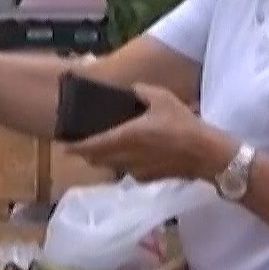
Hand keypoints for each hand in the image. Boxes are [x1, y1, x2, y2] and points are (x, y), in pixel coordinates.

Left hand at [69, 83, 227, 182]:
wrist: (205, 155)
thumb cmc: (183, 124)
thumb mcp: (162, 98)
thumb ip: (142, 92)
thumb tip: (131, 90)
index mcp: (126, 136)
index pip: (92, 145)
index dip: (76, 147)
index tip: (63, 146)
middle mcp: (126, 157)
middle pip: (97, 159)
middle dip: (87, 153)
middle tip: (82, 144)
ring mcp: (136, 171)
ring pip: (111, 167)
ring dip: (104, 159)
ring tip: (104, 148)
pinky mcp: (147, 179)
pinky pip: (127, 172)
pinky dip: (123, 164)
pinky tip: (131, 156)